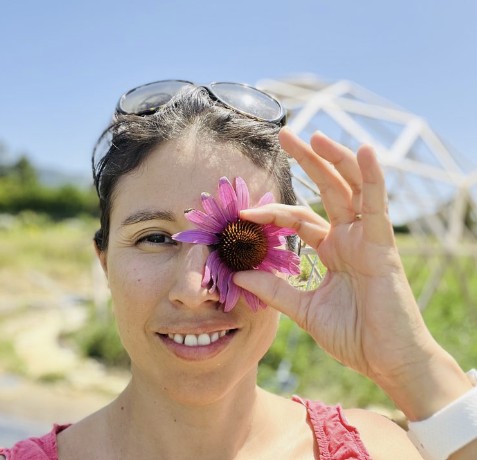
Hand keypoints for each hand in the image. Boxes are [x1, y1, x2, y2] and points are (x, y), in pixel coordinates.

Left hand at [234, 127, 438, 391]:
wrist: (387, 361)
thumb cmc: (353, 336)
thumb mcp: (303, 309)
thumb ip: (274, 289)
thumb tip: (239, 274)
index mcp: (331, 250)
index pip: (297, 219)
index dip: (271, 213)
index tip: (243, 213)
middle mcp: (348, 237)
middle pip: (325, 189)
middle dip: (306, 161)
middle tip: (284, 135)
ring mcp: (366, 237)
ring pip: (350, 188)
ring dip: (333, 159)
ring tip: (313, 135)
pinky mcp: (382, 244)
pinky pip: (377, 205)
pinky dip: (372, 177)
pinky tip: (364, 151)